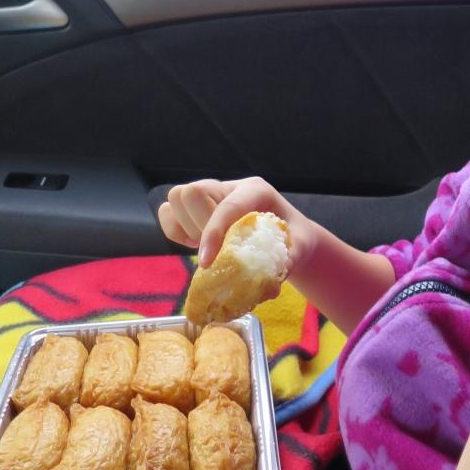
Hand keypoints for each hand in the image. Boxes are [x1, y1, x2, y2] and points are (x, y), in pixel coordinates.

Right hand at [157, 176, 318, 269]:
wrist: (290, 236)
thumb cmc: (295, 239)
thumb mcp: (301, 247)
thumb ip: (290, 260)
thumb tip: (272, 281)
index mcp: (255, 190)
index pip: (227, 206)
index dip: (213, 232)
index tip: (206, 262)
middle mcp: (230, 188)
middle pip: (192, 192)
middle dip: (199, 226)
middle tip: (217, 249)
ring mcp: (212, 195)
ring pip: (176, 199)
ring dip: (186, 229)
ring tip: (209, 247)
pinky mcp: (197, 209)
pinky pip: (169, 214)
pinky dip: (175, 233)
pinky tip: (197, 244)